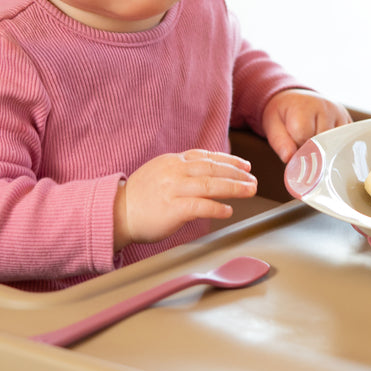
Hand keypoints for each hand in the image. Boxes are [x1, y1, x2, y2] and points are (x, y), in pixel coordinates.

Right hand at [114, 150, 256, 248]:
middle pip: (213, 169)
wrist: (116, 213)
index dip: (228, 160)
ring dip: (233, 188)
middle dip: (237, 173)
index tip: (245, 165)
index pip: (206, 157)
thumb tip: (206, 173)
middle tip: (253, 179)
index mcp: (172, 161)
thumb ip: (181, 170)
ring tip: (249, 191)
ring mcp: (173, 189)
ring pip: (210, 184)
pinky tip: (228, 210)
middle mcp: (174, 171)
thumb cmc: (139, 198)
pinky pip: (200, 206)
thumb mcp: (159, 173)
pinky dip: (217, 207)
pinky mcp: (172, 208)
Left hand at [262, 89, 351, 162]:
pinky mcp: (349, 122)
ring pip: (336, 145)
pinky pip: (346, 143)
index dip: (296, 148)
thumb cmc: (282, 114)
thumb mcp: (272, 125)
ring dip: (325, 151)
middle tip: (302, 146)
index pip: (304, 138)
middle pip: (322, 142)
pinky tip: (326, 145)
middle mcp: (326, 107)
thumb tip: (290, 159)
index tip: (292, 146)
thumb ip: (280, 143)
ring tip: (313, 143)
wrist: (294, 100)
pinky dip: (336, 149)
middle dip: (311, 151)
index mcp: (304, 106)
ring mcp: (340, 114)